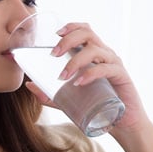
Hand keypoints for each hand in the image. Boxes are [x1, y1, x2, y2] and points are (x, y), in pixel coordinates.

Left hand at [25, 22, 149, 133]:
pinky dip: (91, 74)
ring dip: (75, 60)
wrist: (123, 124)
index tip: (55, 34)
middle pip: (88, 34)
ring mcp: (114, 64)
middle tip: (53, 55)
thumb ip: (51, 94)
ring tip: (63, 76)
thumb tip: (29, 85)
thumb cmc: (98, 107)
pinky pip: (106, 69)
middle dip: (68, 40)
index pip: (85, 30)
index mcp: (94, 54)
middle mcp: (105, 55)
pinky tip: (79, 82)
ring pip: (95, 50)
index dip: (70, 26)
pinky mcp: (122, 77)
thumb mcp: (71, 100)